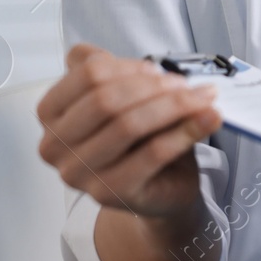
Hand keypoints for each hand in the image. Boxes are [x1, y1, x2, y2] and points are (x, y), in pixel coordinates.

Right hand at [36, 45, 222, 221]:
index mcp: (52, 112)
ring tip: (204, 99)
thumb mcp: (125, 96)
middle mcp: (55, 145)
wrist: (159, 186)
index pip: (88, 73)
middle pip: (106, 99)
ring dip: (175, 106)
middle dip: (154, 86)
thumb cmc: (139, 138)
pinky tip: (209, 119)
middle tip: (188, 85)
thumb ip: (123, 73)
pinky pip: (154, 153)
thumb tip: (151, 66)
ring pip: (129, 125)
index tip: (159, 70)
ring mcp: (80, 173)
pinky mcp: (111, 193)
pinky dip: (187, 131)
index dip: (129, 66)